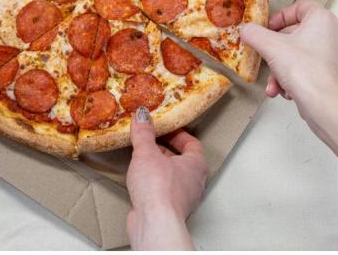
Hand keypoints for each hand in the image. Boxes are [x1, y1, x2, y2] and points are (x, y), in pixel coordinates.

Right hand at [126, 108, 206, 249]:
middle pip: (183, 160)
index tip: (164, 128)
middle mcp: (195, 182)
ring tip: (143, 160)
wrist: (154, 222)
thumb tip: (142, 116)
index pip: (193, 143)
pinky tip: (140, 181)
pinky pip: (165, 191)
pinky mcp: (170, 211)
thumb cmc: (158, 188)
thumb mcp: (147, 152)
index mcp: (197, 165)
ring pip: (173, 177)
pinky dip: (154, 183)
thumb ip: (144, 133)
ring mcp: (184, 199)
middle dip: (166, 149)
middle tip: (151, 141)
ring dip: (159, 167)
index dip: (178, 134)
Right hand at [241, 1, 337, 123]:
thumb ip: (255, 34)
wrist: (323, 104)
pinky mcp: (330, 72)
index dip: (280, 16)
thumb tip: (246, 30)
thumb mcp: (271, 47)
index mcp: (323, 19)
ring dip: (280, 68)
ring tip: (272, 84)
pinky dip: (291, 77)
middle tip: (264, 56)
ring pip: (298, 54)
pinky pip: (305, 67)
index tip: (267, 29)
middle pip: (295, 33)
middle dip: (275, 50)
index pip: (300, 7)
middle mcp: (332, 33)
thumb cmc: (302, 69)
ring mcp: (333, 53)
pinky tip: (283, 90)